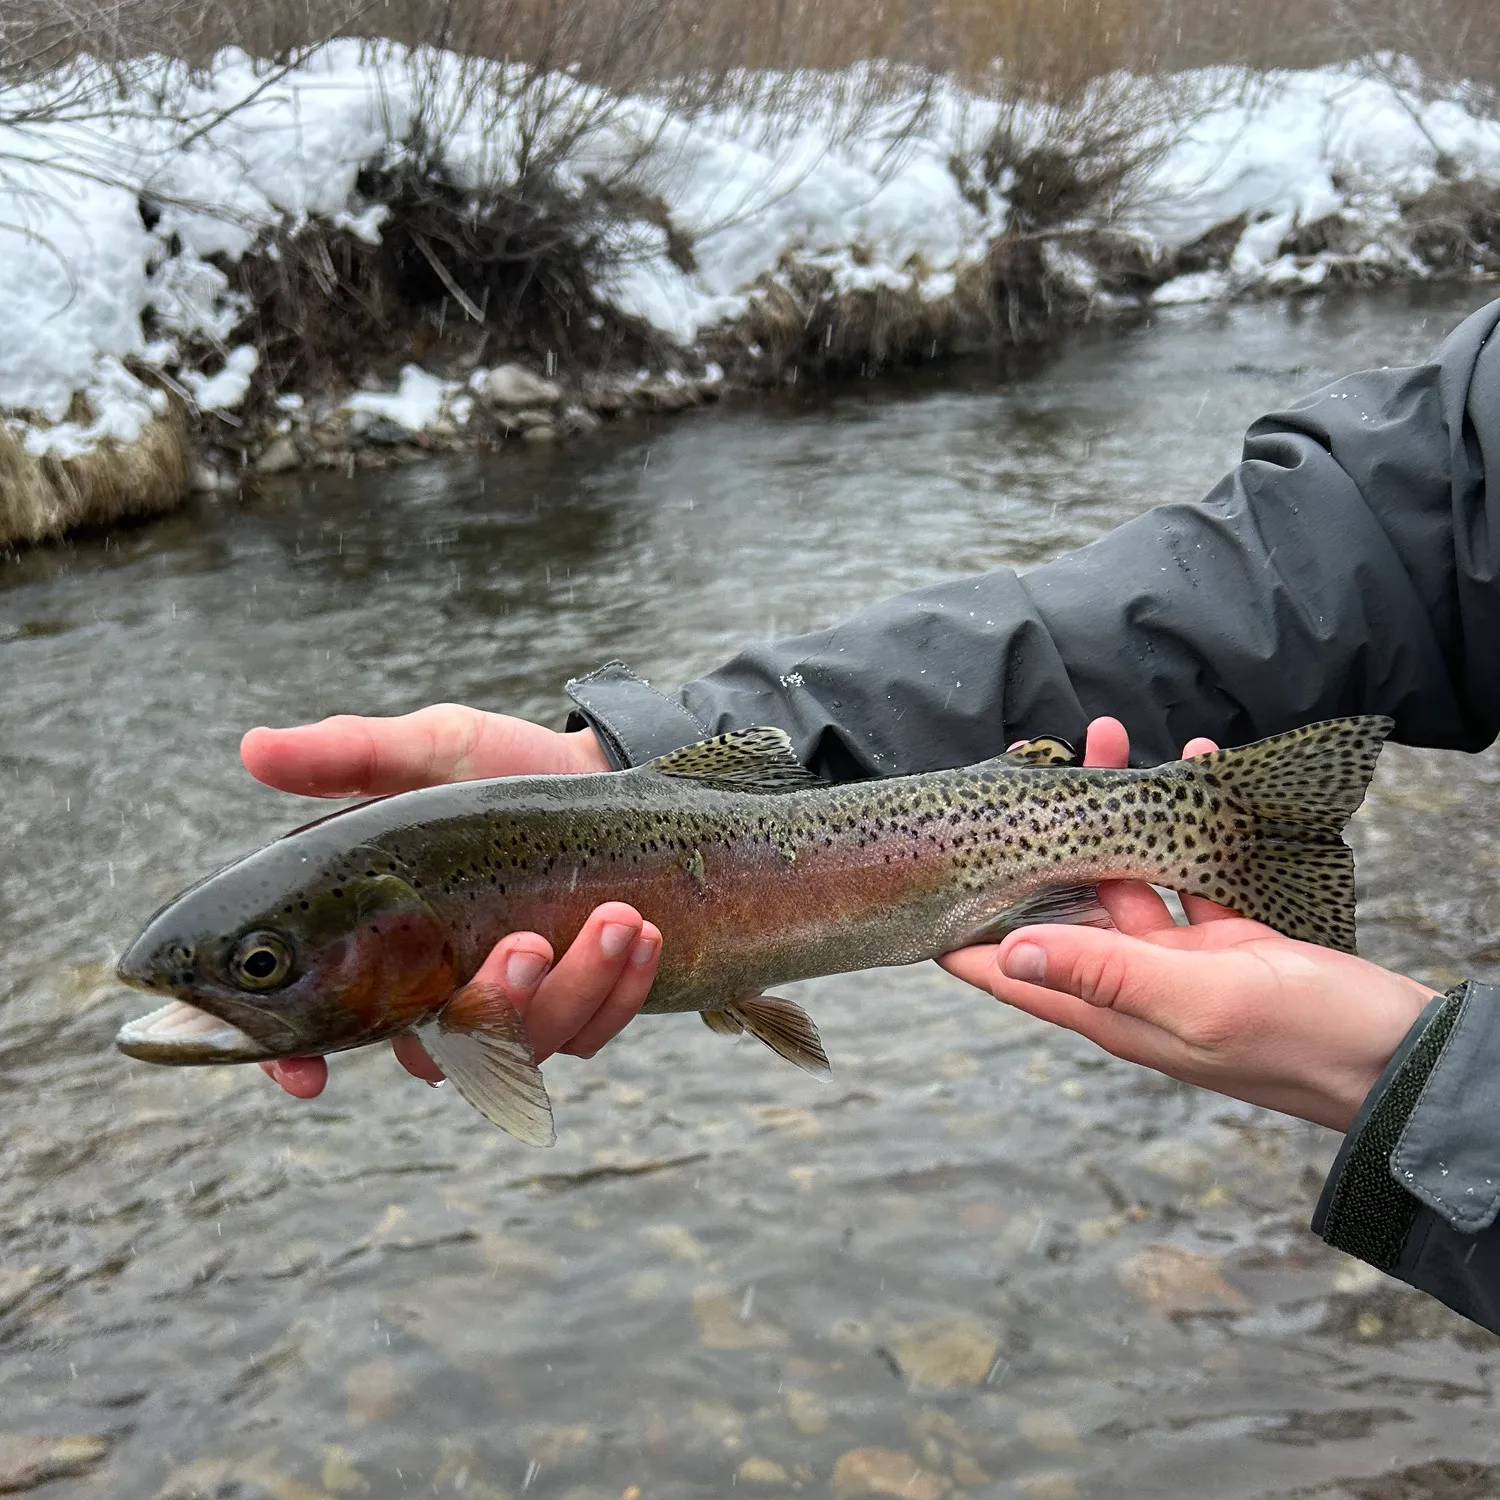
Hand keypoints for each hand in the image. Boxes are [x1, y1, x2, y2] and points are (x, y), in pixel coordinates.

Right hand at [239, 704, 657, 1097]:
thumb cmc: (499, 770)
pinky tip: (644, 935)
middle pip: (440, 1052)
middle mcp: (435, 992)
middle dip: (492, 1008)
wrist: (600, 774)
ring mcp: (511, 1008)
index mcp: (376, 944)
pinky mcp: (579, 1008)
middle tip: (530, 943)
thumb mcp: (430, 751)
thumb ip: (352, 756)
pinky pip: (594, 1031)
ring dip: (575, 992)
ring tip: (619, 918)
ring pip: (526, 1049)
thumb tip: (254, 748)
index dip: (292, 1061)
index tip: (305, 1074)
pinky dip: (622, 991)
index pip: (312, 1024)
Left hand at [940, 718, 1436, 1131]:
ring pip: (1124, 873)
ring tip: (1109, 739)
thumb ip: (1105, 974)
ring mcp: (1178, 958)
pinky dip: (1185, 820)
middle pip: (1061, 902)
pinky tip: (1191, 768)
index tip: (930, 871)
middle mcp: (1130, 983)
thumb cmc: (1301, 1040)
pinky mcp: (1225, 937)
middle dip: (1041, 834)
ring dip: (1114, 811)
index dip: (962, 928)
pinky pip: (1188, 869)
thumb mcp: (1196, 1001)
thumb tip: (1007, 954)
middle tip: (1034, 761)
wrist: (1399, 1058)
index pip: (1010, 970)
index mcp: (1109, 1009)